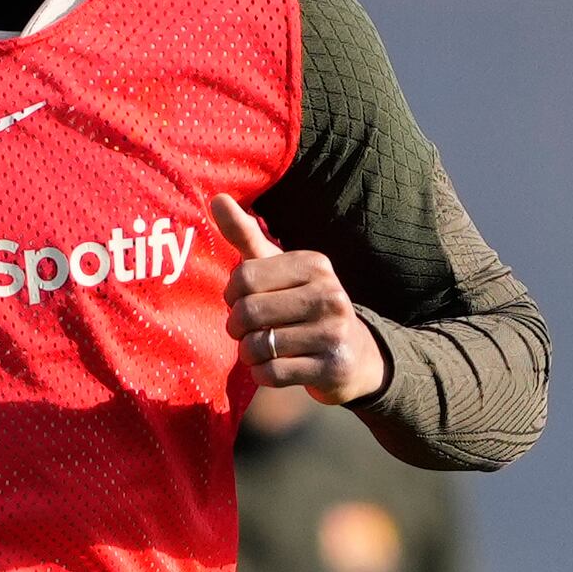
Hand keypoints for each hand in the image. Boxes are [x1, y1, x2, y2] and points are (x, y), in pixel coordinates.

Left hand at [217, 195, 384, 402]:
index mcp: (315, 265)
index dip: (232, 295)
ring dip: (248, 354)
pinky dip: (262, 374)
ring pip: (258, 346)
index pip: (244, 277)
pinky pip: (271, 373)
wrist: (356, 356)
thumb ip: (246, 236)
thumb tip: (217, 197)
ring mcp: (333, 334)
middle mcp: (329, 295)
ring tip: (260, 350)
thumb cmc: (304, 306)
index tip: (241, 302)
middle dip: (237, 327)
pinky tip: (273, 367)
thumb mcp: (279, 269)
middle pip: (248, 312)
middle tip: (246, 331)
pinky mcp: (331, 369)